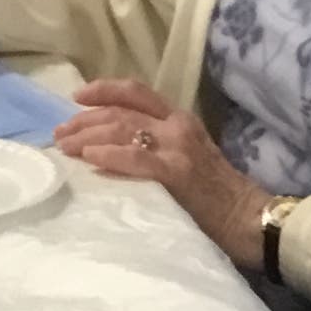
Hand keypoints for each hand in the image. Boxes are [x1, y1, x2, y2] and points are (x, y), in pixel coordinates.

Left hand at [55, 81, 274, 263]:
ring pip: (123, 129)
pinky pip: (136, 158)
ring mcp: (177, 148)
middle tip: (60, 134)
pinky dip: (110, 155)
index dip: (103, 90)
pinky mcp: (177, 173)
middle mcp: (177, 126)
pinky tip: (90, 158)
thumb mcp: (189, 160)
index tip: (77, 98)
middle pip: (121, 111)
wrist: (250, 219)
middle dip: (84, 120)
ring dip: (88, 137)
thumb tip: (116, 150)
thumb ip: (159, 149)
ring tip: (66, 147)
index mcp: (180, 120)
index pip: (137, 92)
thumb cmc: (219, 199)